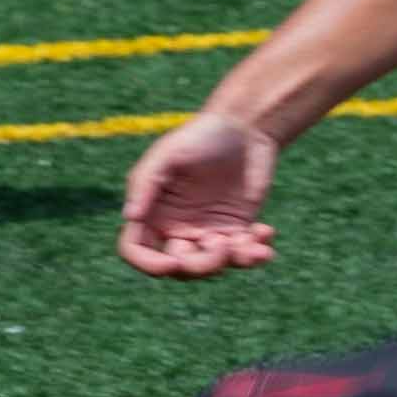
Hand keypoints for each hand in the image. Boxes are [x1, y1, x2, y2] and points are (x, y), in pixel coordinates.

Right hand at [118, 109, 283, 277]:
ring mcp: (208, 233)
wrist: (244, 128)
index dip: (147, 264)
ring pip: (214, 268)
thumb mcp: (167, 154)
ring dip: (232, 261)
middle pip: (180, 268)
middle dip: (201, 265)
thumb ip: (146, 182)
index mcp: (153, 213)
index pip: (136, 249)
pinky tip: (265, 231)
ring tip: (250, 239)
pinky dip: (256, 253)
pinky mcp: (238, 232)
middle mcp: (177, 228)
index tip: (169, 264)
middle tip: (221, 244)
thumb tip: (130, 217)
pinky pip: (245, 256)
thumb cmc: (200, 135)